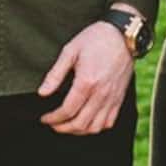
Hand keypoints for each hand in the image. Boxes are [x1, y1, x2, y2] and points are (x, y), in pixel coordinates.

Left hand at [38, 17, 133, 134]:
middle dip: (62, 128)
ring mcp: (112, 98)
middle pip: (80, 123)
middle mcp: (101, 93)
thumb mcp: (70, 51)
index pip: (67, 110)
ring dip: (78, 131)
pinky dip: (96, 127)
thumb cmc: (96, 39)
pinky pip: (109, 122)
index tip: (44, 118)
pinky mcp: (119, 98)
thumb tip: (42, 92)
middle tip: (52, 124)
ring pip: (95, 127)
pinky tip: (87, 122)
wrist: (123, 35)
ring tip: (67, 126)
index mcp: (87, 82)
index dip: (53, 118)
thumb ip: (55, 74)